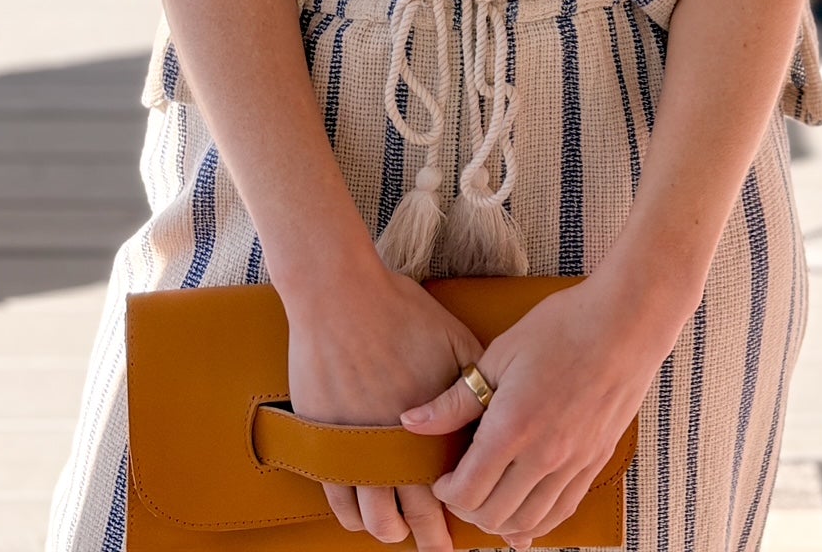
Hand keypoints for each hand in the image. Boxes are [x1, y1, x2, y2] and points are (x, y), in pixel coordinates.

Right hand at [284, 258, 483, 551]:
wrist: (338, 294)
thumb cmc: (399, 311)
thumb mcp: (452, 340)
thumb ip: (473, 382)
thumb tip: (497, 408)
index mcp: (430, 427)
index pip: (451, 491)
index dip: (460, 515)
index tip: (467, 526)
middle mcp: (395, 447)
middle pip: (415, 518)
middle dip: (430, 539)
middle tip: (438, 548)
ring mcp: (356, 449)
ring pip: (375, 520)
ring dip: (391, 531)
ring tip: (399, 530)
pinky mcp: (324, 442)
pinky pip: (338, 500)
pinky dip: (352, 515)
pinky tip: (364, 513)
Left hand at [399, 279, 687, 547]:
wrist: (624, 323)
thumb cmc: (559, 328)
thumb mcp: (499, 355)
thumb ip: (455, 399)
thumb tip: (412, 422)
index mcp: (513, 427)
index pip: (467, 492)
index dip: (445, 492)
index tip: (441, 477)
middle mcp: (544, 456)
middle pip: (494, 515)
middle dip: (467, 508)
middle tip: (459, 486)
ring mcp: (574, 464)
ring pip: (528, 523)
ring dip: (500, 521)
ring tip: (487, 498)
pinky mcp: (595, 463)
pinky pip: (561, 512)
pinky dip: (537, 521)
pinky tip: (523, 511)